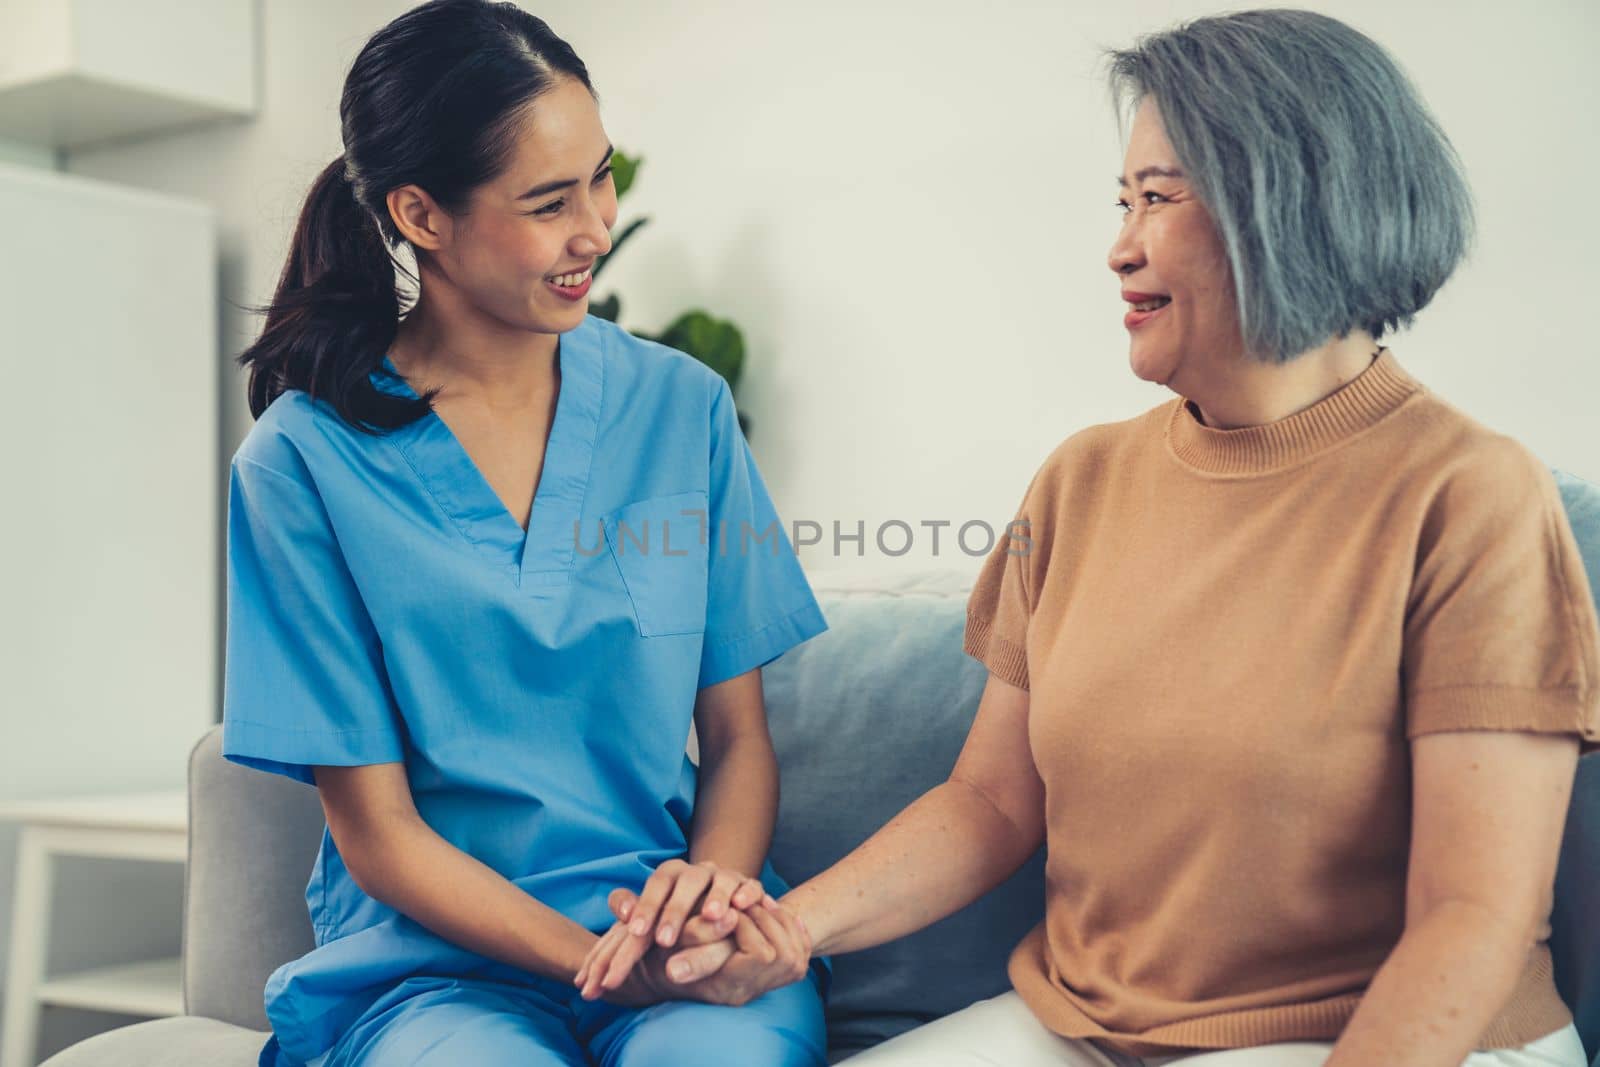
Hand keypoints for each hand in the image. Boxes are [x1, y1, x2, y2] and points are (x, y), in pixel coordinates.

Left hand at [575, 861, 762, 999]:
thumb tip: (623, 914)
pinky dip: (749, 894)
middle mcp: (699, 872)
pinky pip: (752, 886)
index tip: (636, 932)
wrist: (720, 912)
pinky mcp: (749, 887)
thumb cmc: (678, 920)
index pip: (657, 884)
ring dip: (717, 897)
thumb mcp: (654, 920)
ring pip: (722, 880)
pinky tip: (743, 906)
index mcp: (672, 875)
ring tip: (711, 917)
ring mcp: (726, 877)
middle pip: (687, 882)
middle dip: (676, 910)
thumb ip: (636, 919)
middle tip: (664, 941)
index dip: (646, 906)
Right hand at [664, 896, 812, 1006]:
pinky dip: (794, 930)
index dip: (750, 926)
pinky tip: (779, 914)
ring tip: (760, 903)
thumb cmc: (667, 951)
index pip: (762, 955)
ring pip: (796, 953)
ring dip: (782, 921)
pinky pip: (800, 954)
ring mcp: (763, 988)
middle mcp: (749, 993)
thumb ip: (701, 931)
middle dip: (768, 920)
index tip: (731, 910)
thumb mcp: (675, 940)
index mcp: (728, 988)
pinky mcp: (770, 978)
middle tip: (748, 903)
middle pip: (784, 953)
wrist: (671, 968)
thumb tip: (729, 916)